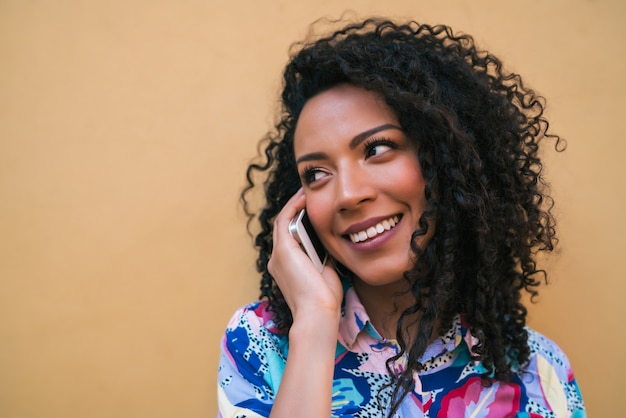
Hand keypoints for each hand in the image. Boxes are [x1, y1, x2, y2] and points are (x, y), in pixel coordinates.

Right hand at [267, 188, 342, 321]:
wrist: (317, 312)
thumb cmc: (324, 300)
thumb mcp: (324, 273)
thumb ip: (322, 256)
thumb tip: (328, 242)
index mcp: (286, 268)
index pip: (290, 238)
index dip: (298, 222)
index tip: (311, 210)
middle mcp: (277, 260)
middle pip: (283, 227)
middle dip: (294, 209)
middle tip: (307, 194)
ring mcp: (278, 254)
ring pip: (282, 221)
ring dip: (294, 204)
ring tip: (306, 192)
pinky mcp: (283, 249)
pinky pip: (285, 220)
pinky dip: (293, 207)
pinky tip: (304, 198)